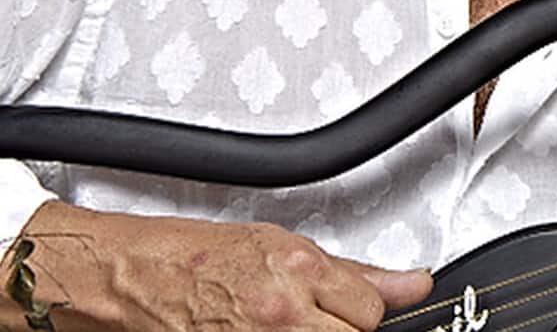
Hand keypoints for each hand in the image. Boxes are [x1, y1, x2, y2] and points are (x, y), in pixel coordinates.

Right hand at [2, 201, 430, 331]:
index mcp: (298, 270)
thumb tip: (413, 283)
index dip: (361, 308)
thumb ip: (352, 272)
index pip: (371, 308)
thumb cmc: (193, 256)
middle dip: (342, 330)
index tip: (345, 305)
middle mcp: (281, 313)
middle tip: (314, 320)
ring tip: (288, 327)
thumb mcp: (281, 246)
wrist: (130, 276)